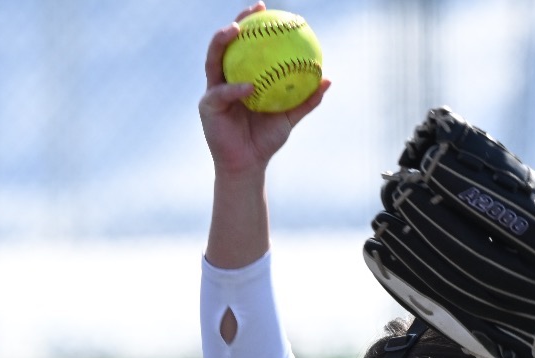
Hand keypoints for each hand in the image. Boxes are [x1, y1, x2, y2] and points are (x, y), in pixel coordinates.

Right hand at [199, 4, 330, 179]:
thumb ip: (305, 99)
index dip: (252, 25)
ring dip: (222, 42)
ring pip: (213, 59)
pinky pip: (222, 93)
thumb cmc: (265, 140)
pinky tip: (249, 85)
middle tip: (252, 11)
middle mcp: (223, 79)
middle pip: (225, 44)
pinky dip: (236, 89)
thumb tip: (327, 79)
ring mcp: (213, 91)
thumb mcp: (289, 117)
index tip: (266, 8)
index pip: (244, 45)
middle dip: (236, 23)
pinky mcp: (207, 106)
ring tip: (236, 31)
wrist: (247, 165)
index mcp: (240, 76)